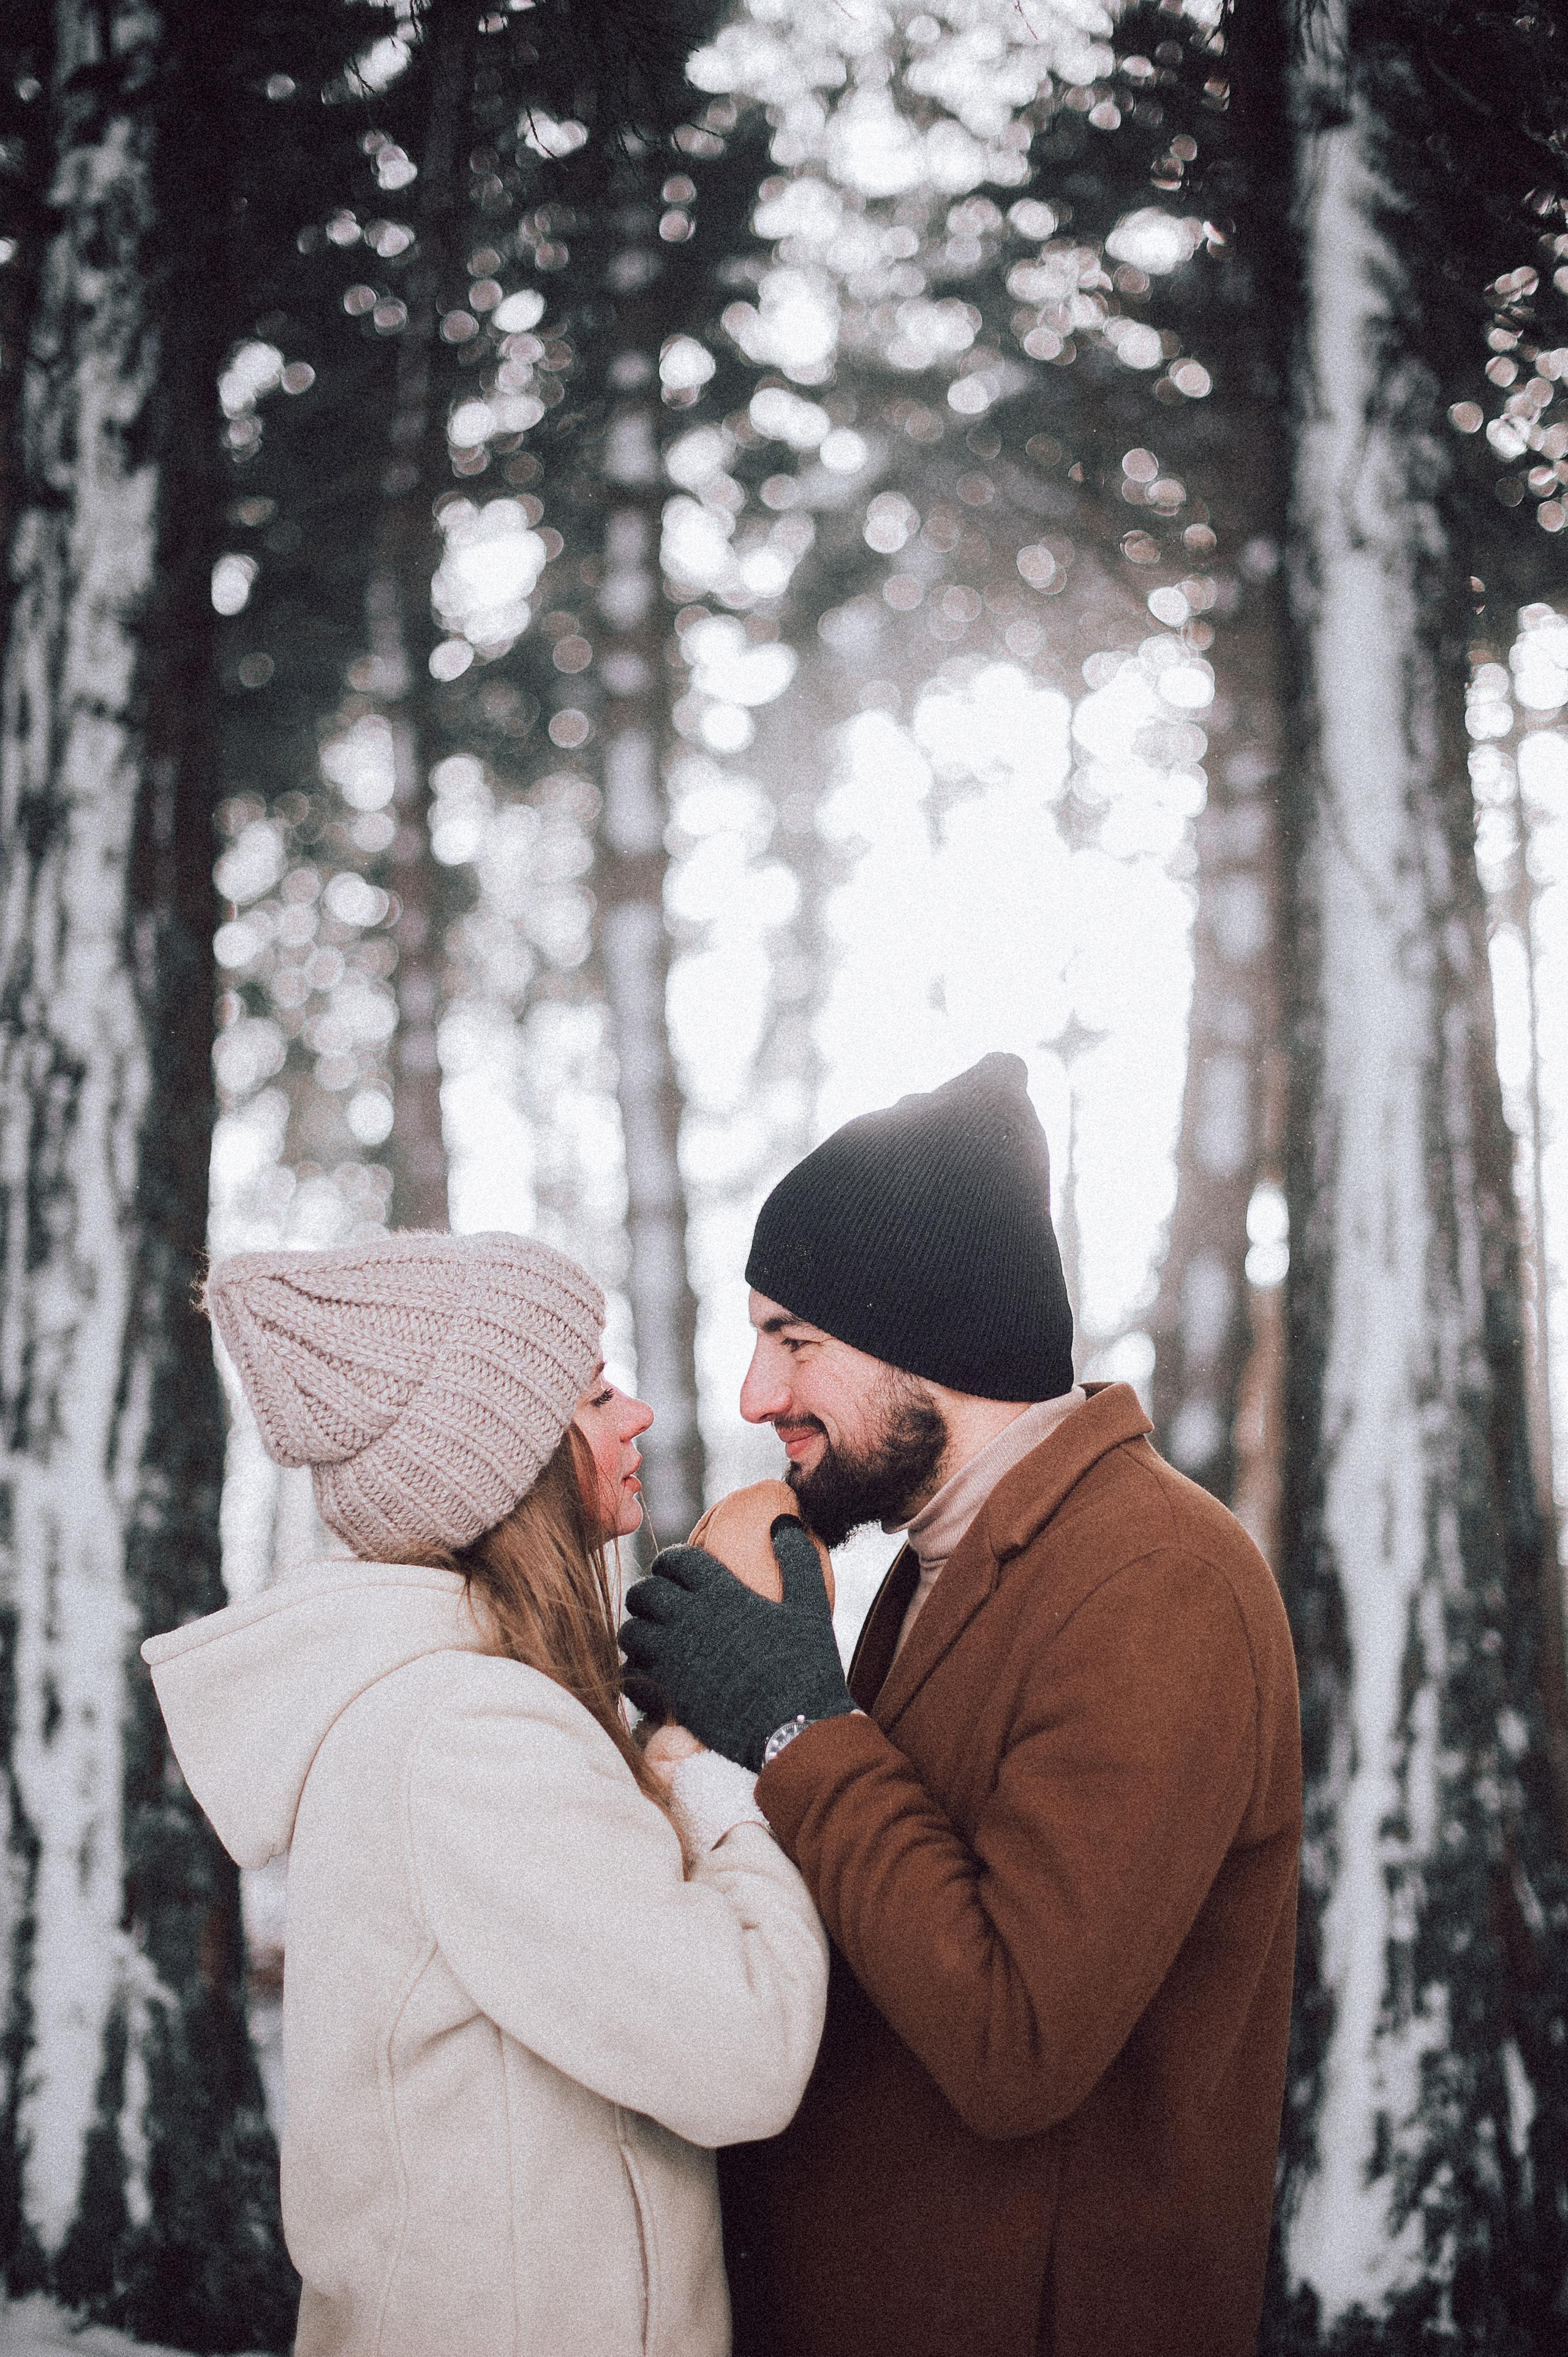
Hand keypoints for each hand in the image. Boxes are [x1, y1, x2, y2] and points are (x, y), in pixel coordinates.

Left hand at [619, 1518, 852, 1771]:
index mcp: (722, 1593)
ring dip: (636, 1631)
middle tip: (654, 1603)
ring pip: (630, 1632)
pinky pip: (631, 1675)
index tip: (672, 1570)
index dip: (670, 1561)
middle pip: (645, 1592)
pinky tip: (647, 1676)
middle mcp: (690, 1620)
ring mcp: (674, 1659)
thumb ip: (797, 1560)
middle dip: (645, 1593)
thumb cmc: (806, 1666)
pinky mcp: (667, 1696)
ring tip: (648, 1637)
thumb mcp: (810, 1606)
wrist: (796, 1730)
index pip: (677, 1560)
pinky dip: (634, 1672)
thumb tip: (783, 1522)